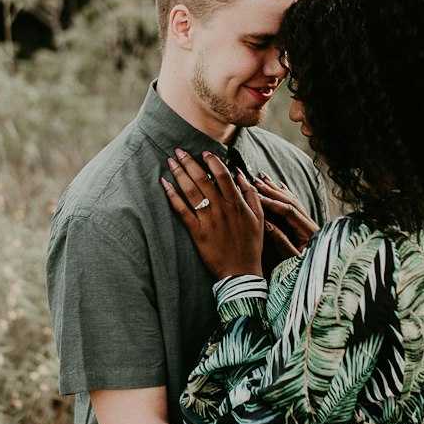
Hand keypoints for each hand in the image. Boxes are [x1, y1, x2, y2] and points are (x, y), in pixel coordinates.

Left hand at [161, 150, 264, 278]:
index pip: (222, 176)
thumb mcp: (259, 218)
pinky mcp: (197, 233)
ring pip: (191, 192)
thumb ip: (251, 195)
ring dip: (179, 174)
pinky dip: (172, 196)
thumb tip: (241, 175)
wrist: (241, 272)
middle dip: (190, 162)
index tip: (204, 153)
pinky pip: (182, 211)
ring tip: (170, 161)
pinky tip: (165, 184)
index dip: (212, 161)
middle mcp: (221, 209)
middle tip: (179, 150)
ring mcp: (208, 220)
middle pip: (203, 179)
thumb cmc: (251, 245)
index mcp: (237, 204)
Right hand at [254, 174, 318, 265]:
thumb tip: (267, 224)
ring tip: (264, 180)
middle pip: (290, 201)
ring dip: (277, 190)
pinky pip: (296, 205)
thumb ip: (281, 241)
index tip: (256, 196)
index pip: (288, 210)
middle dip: (272, 191)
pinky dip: (286, 195)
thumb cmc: (306, 269)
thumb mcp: (292, 259)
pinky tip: (281, 187)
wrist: (323, 274)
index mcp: (308, 231)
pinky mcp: (307, 226)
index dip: (272, 202)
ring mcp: (309, 223)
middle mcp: (310, 224)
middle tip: (257, 182)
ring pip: (292, 201)